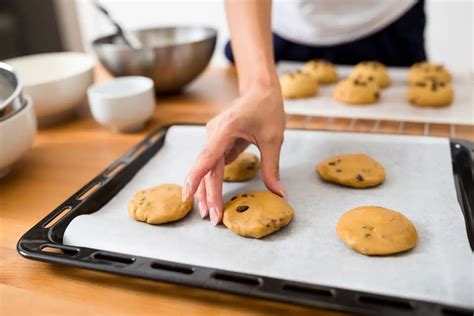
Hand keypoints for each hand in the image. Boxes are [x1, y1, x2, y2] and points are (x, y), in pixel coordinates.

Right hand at [182, 84, 285, 224]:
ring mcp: (213, 137)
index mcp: (226, 129)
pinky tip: (210, 197)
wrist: (260, 90)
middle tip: (212, 218)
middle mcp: (214, 133)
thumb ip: (272, 167)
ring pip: (207, 168)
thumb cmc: (267, 109)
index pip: (208, 157)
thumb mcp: (274, 139)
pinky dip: (211, 180)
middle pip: (207, 168)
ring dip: (207, 190)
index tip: (187, 195)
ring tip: (209, 212)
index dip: (196, 177)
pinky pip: (212, 163)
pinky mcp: (217, 141)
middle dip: (207, 194)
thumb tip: (278, 193)